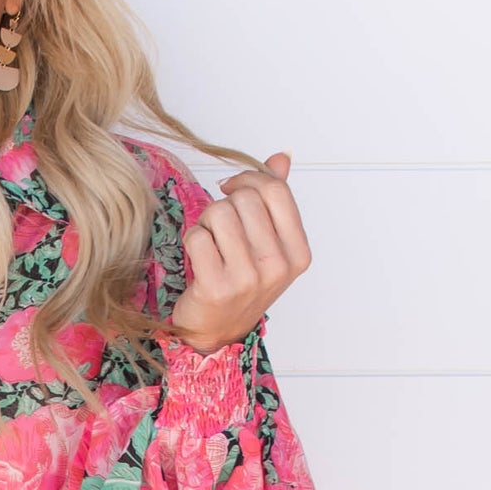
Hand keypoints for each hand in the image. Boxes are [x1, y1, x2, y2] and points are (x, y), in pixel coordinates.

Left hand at [165, 152, 310, 354]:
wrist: (216, 332)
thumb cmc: (242, 284)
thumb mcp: (268, 245)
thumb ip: (275, 201)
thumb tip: (282, 157)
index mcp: (297, 253)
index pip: (275, 190)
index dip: (248, 179)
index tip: (232, 189)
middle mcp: (277, 266)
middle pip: (245, 199)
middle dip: (225, 205)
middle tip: (220, 228)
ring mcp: (248, 279)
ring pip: (219, 213)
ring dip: (207, 222)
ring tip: (211, 243)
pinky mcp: (216, 288)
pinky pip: (197, 237)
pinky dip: (192, 241)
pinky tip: (199, 259)